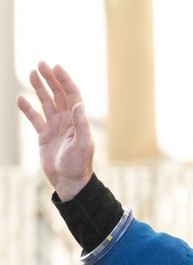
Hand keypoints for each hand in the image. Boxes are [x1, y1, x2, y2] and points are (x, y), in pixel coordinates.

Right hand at [16, 62, 94, 200]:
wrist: (69, 182)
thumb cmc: (78, 164)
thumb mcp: (82, 144)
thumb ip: (81, 124)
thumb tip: (78, 104)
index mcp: (78, 120)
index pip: (72, 95)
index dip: (65, 80)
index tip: (56, 67)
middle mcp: (67, 121)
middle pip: (58, 95)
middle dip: (50, 79)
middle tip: (40, 63)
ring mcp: (55, 127)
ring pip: (46, 103)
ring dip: (39, 88)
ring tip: (31, 73)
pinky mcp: (44, 136)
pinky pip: (35, 118)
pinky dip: (28, 109)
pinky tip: (21, 98)